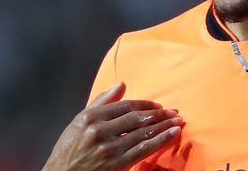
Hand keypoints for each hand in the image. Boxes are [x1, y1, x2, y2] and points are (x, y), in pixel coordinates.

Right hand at [42, 82, 182, 170]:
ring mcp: (109, 148)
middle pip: (136, 118)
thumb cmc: (69, 152)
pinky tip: (173, 134)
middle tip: (174, 111)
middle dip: (158, 113)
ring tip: (178, 121)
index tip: (158, 104)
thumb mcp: (78, 123)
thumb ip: (101, 103)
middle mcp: (99, 131)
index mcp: (89, 118)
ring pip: (143, 132)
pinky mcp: (116, 164)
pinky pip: (144, 149)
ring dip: (164, 125)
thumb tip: (121, 85)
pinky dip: (161, 140)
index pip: (124, 106)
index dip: (144, 104)